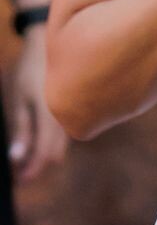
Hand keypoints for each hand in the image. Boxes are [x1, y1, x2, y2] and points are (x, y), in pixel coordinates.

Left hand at [5, 29, 66, 182]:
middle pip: (53, 154)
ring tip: (24, 161)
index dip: (31, 171)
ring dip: (43, 155)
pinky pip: (62, 134)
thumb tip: (16, 158)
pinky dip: (49, 143)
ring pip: (59, 145)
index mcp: (52, 116)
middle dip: (36, 166)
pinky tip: (36, 141)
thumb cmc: (30, 70)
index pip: (44, 154)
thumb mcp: (20, 99)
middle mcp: (66, 117)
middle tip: (17, 175)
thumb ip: (22, 129)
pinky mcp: (72, 110)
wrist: (50, 42)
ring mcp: (72, 113)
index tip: (18, 182)